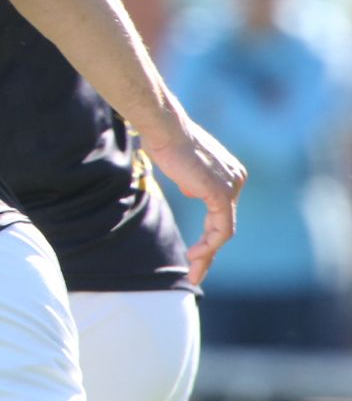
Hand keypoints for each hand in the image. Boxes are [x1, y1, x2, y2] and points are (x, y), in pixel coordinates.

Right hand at [141, 115, 246, 285]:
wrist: (165, 128)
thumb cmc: (165, 140)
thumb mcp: (182, 164)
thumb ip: (191, 179)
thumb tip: (191, 191)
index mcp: (229, 173)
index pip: (222, 211)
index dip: (208, 233)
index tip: (193, 249)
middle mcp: (236, 180)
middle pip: (224, 223)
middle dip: (210, 249)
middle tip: (196, 270)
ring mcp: (231, 187)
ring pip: (223, 231)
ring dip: (208, 254)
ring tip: (194, 272)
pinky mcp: (221, 195)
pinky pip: (220, 230)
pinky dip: (208, 246)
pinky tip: (195, 256)